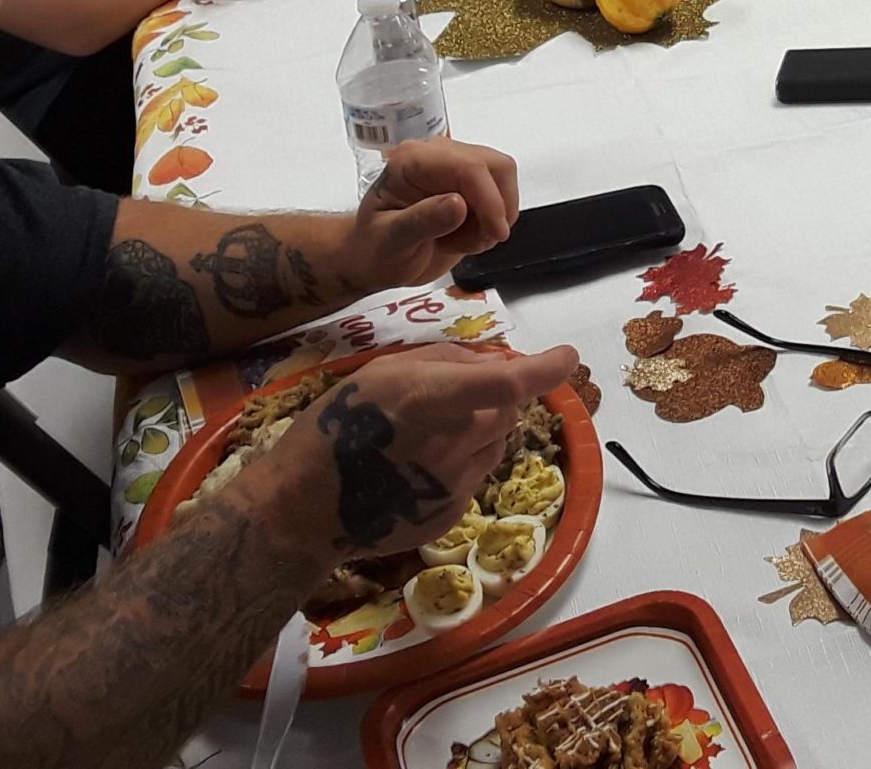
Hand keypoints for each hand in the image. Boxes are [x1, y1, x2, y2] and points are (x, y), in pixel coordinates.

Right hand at [270, 342, 579, 559]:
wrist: (302, 508)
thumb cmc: (334, 426)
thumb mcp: (382, 372)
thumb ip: (444, 362)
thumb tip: (494, 362)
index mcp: (431, 400)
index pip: (508, 384)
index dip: (545, 369)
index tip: (567, 356)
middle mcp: (451, 443)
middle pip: (507, 411)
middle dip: (498, 397)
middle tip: (459, 395)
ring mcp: (453, 484)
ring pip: (495, 443)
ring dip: (481, 429)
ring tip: (428, 434)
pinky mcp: (451, 514)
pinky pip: (475, 476)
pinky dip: (462, 462)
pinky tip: (418, 466)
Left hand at [343, 137, 519, 285]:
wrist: (373, 259)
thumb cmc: (374, 250)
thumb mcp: (391, 242)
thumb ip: (421, 222)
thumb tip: (458, 203)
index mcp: (412, 160)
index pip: (468, 167)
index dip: (489, 199)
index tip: (495, 232)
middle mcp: (438, 156)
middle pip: (495, 166)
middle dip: (496, 208)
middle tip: (480, 241)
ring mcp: (456, 168)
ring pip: (504, 181)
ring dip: (493, 218)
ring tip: (463, 241)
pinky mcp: (471, 185)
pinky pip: (502, 197)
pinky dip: (492, 224)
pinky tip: (464, 237)